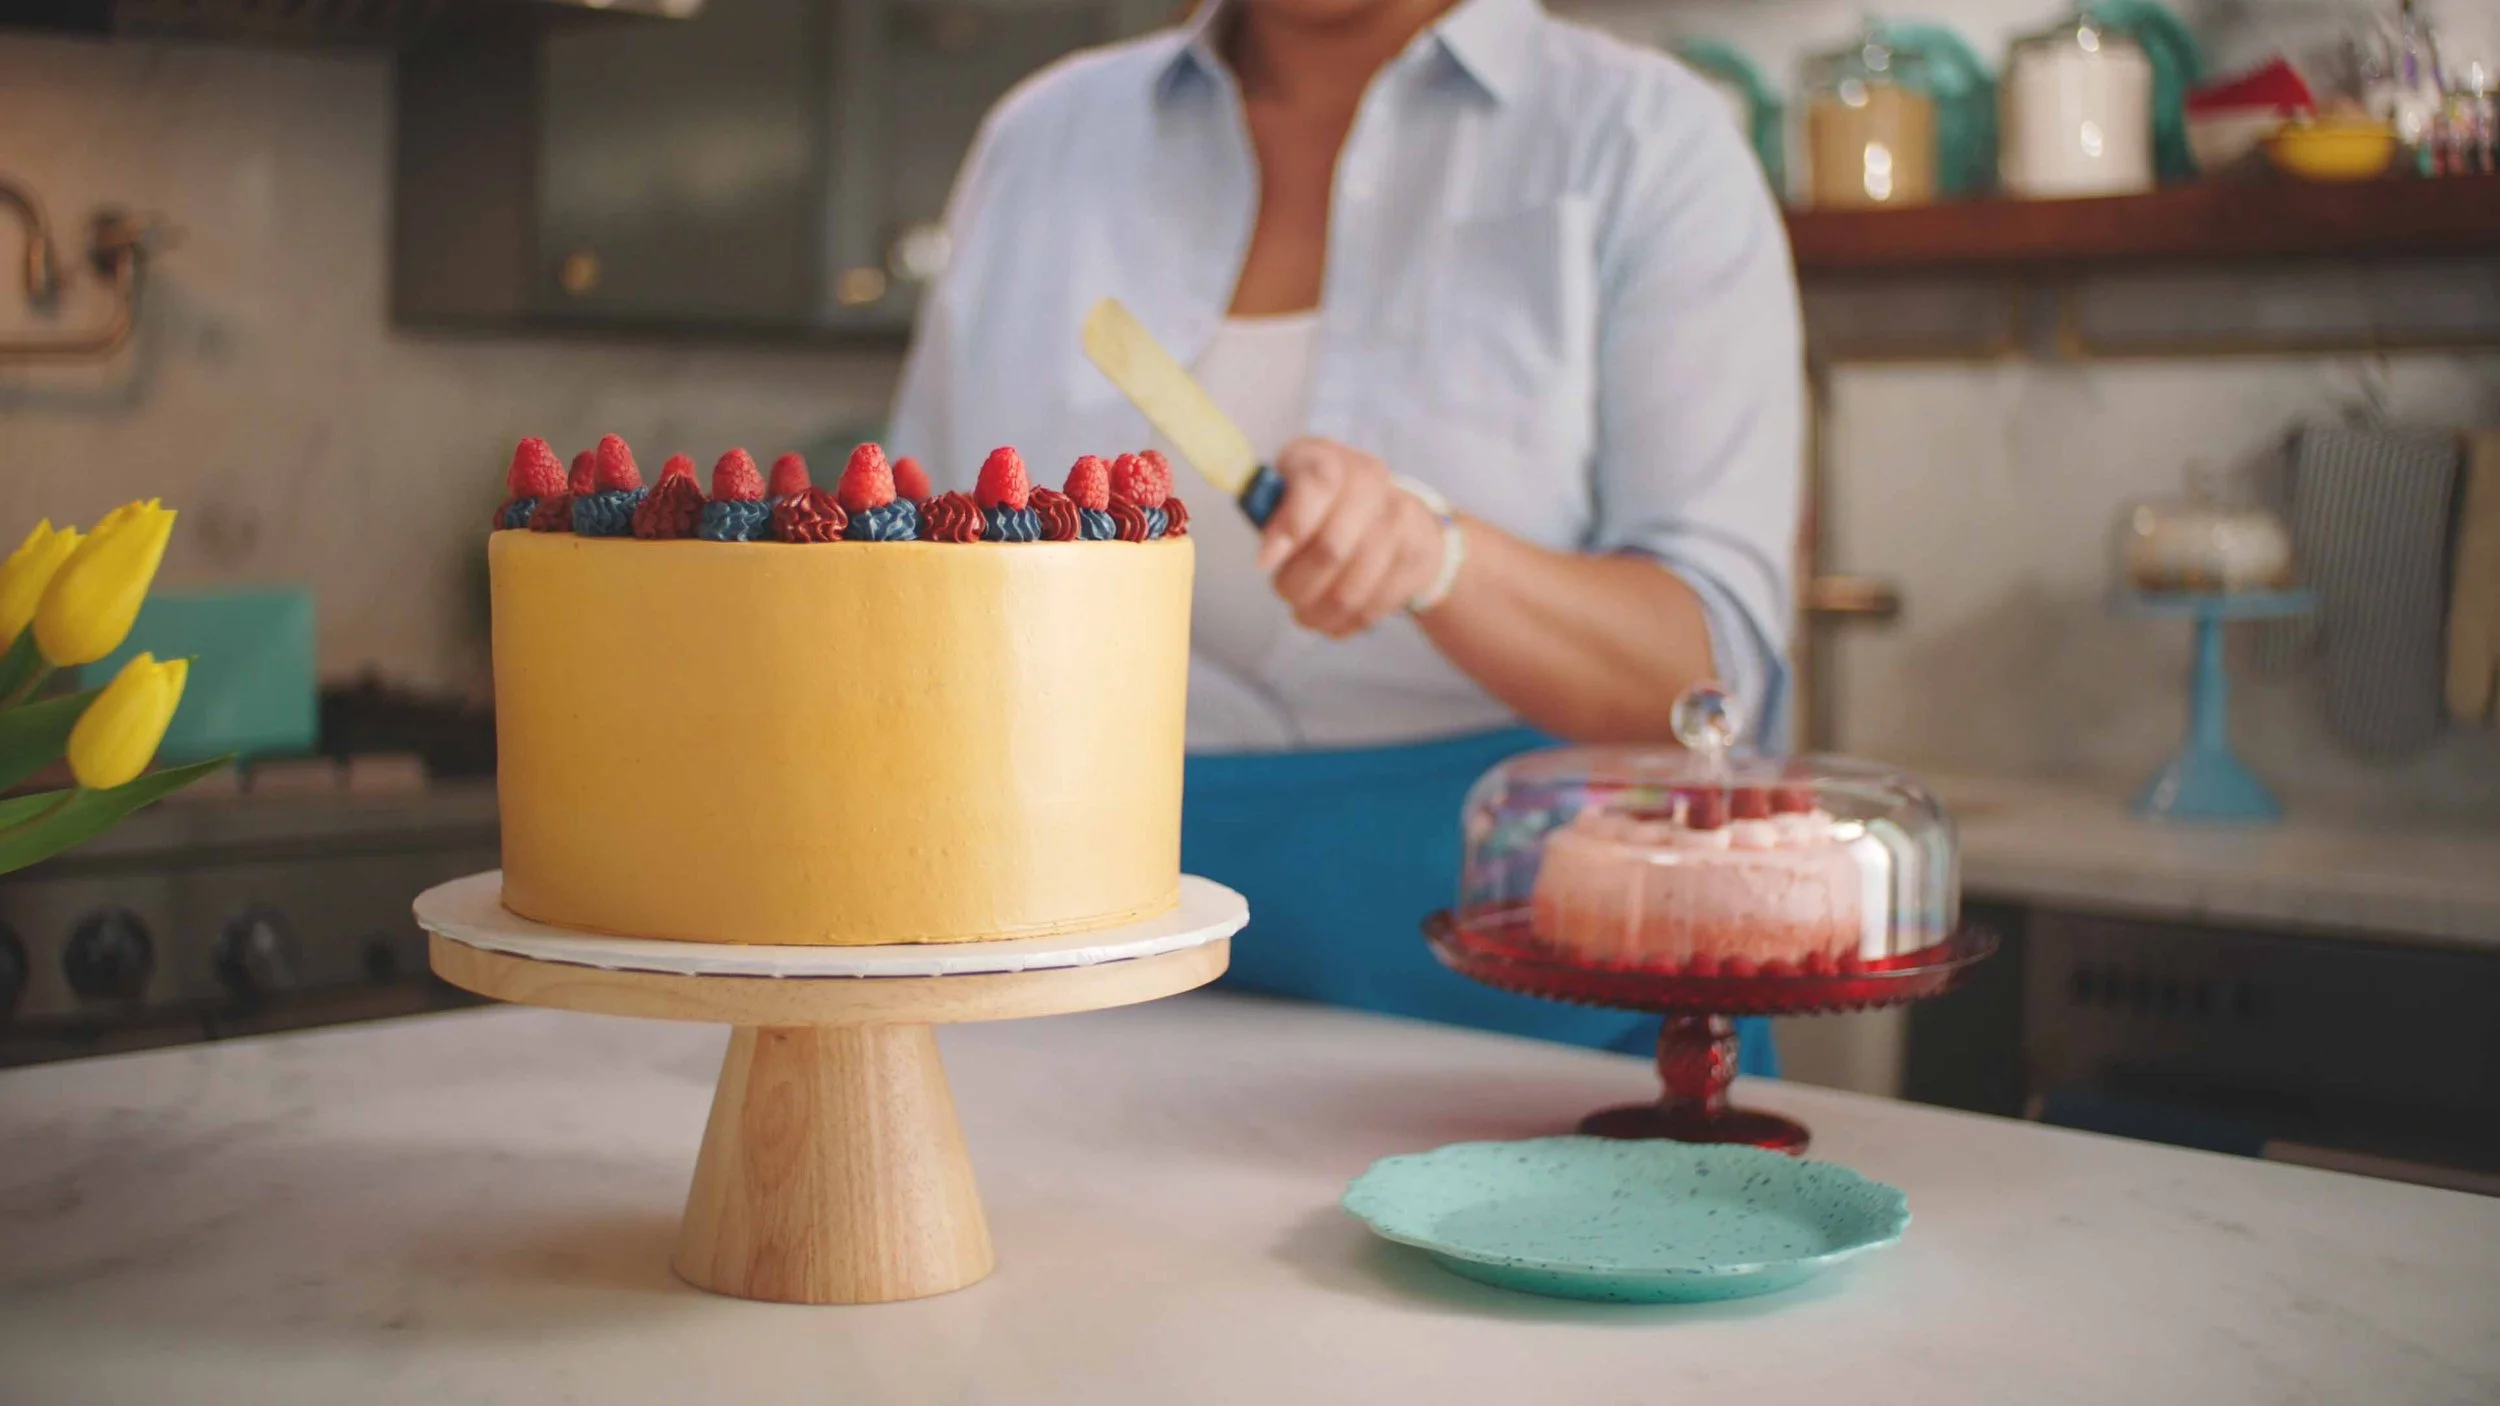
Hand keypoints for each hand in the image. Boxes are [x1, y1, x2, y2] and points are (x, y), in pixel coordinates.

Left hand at [1256, 437, 1442, 638]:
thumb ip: (1273, 514)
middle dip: (1296, 583)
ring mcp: (1401, 519)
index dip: (1288, 529)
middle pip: (1331, 549)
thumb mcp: (1289, 494)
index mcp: (1330, 459)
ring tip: (1304, 612)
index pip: (1316, 486)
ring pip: (1350, 590)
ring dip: (1317, 611)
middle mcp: (1371, 481)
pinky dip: (1344, 622)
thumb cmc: (1326, 505)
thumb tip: (1268, 555)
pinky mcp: (1417, 557)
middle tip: (1285, 591)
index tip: (1264, 563)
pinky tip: (1331, 618)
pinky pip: (1373, 607)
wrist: (1396, 514)